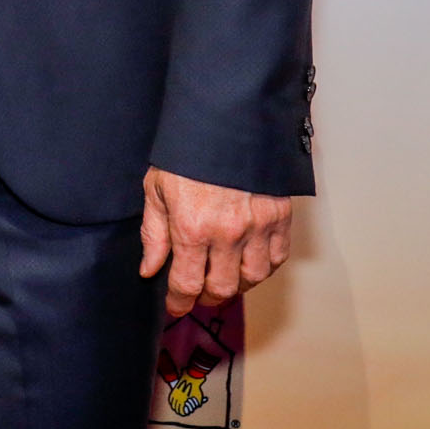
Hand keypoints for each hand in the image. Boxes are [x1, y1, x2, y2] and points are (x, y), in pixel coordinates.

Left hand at [140, 166, 292, 316]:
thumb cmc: (185, 153)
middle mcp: (227, 234)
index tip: (175, 306)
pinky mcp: (280, 217)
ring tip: (222, 278)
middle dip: (207, 296)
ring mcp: (258, 227)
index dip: (179, 301)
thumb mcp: (156, 189)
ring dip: (237, 285)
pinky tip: (248, 262)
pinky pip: (276, 258)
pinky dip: (263, 267)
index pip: (186, 283)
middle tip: (198, 293)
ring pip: (253, 278)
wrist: (225, 122)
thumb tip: (149, 269)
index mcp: (191, 228)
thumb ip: (154, 234)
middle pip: (222, 288)